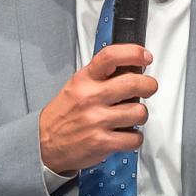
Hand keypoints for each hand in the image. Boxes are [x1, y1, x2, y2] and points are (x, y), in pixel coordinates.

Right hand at [40, 44, 157, 174]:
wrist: (46, 143)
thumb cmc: (64, 115)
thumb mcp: (76, 86)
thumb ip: (101, 77)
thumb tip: (132, 70)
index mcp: (85, 80)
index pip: (111, 56)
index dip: (133, 53)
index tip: (145, 57)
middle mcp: (91, 98)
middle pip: (133, 83)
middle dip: (149, 85)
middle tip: (149, 88)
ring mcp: (96, 120)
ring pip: (139, 112)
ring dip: (141, 115)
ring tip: (131, 117)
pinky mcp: (102, 142)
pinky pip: (134, 138)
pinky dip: (135, 138)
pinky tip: (126, 134)